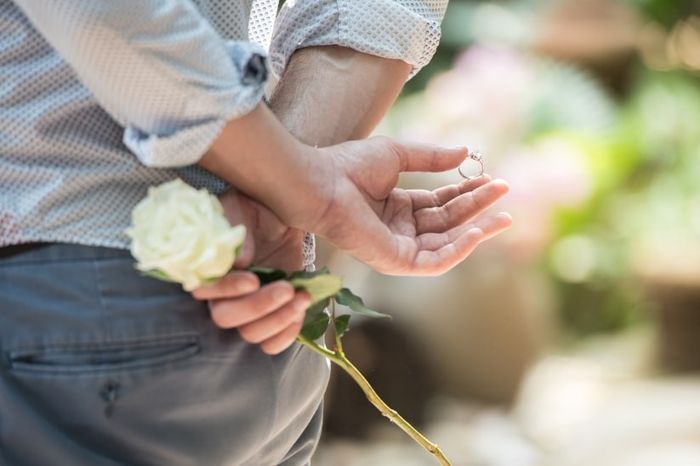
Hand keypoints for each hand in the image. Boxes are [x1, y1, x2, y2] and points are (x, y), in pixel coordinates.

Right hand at [192, 190, 308, 354]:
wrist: (284, 219)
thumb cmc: (256, 211)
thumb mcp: (244, 209)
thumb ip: (237, 230)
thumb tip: (240, 261)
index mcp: (208, 268)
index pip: (205, 290)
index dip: (227, 289)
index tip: (253, 280)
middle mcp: (221, 295)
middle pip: (227, 318)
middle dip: (258, 307)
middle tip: (286, 288)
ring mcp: (247, 309)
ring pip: (251, 334)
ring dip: (278, 320)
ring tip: (301, 298)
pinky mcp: (271, 317)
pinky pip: (272, 343)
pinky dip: (287, 335)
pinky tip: (300, 312)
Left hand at [300, 137, 511, 275]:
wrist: (321, 182)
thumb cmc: (349, 165)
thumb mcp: (397, 155)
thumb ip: (431, 158)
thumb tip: (465, 153)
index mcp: (398, 206)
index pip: (440, 203)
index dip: (466, 192)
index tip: (491, 179)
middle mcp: (400, 229)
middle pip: (448, 221)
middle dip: (478, 207)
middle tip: (504, 191)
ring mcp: (398, 247)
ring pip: (447, 243)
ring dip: (477, 230)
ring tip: (504, 216)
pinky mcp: (395, 261)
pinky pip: (434, 261)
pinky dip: (458, 250)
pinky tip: (476, 232)